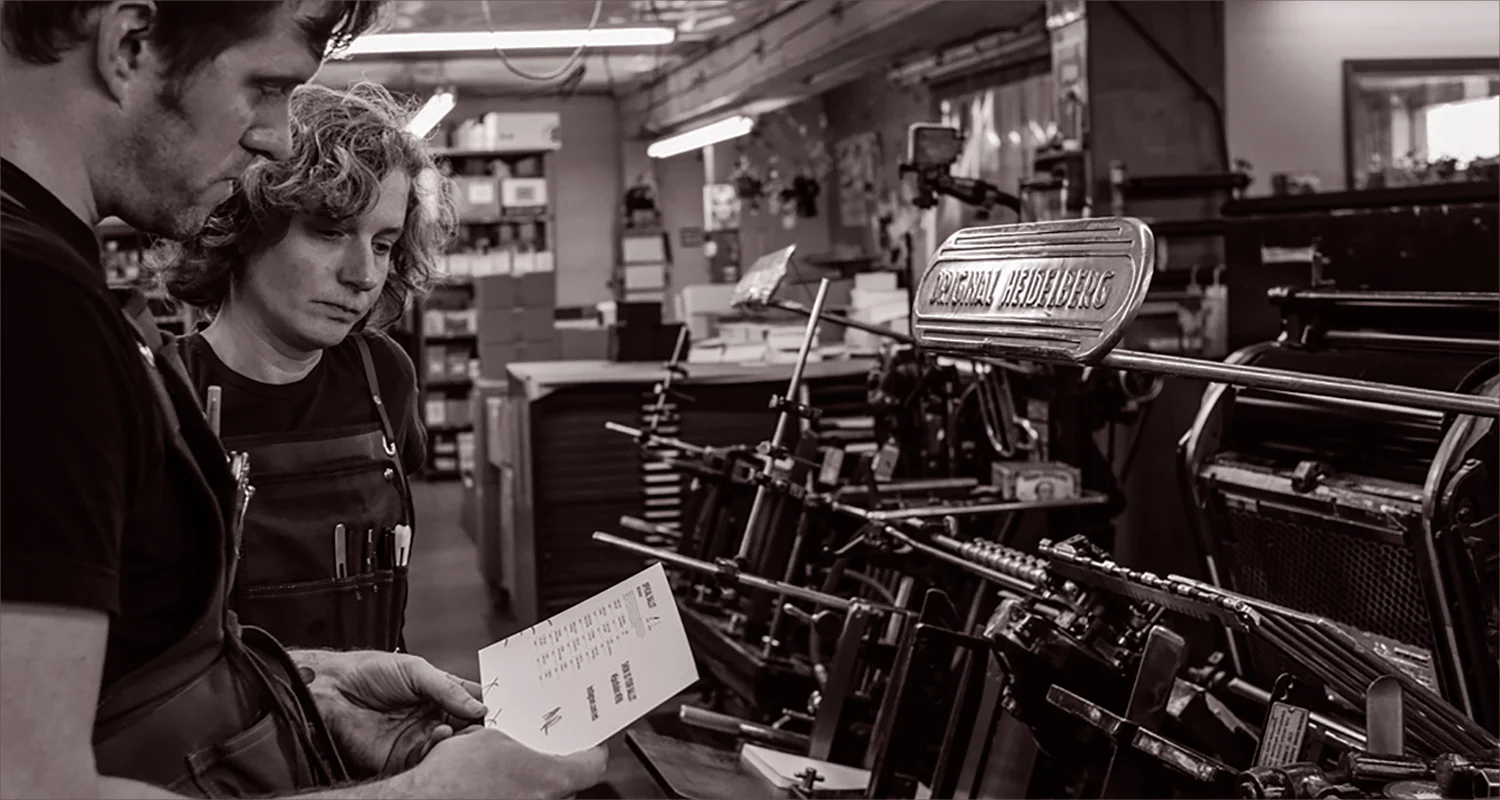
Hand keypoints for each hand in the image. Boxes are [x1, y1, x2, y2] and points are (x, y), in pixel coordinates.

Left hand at [293, 650, 486, 776]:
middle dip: (478, 727)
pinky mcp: (400, 757)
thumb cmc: (367, 671)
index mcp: (437, 693)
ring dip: (459, 740)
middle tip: (488, 724)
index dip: (486, 706)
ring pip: (450, 748)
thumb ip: (448, 689)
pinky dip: (438, 752)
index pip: (470, 702)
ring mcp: (417, 738)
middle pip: (465, 728)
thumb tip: (479, 707)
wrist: (331, 690)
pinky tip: (440, 736)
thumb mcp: (415, 670)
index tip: (501, 708)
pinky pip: (427, 761)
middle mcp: (430, 717)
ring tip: (459, 727)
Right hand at [403, 727, 608, 799]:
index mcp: (549, 779)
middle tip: (549, 749)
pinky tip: (498, 782)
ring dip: (536, 780)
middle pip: (569, 782)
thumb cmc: (453, 774)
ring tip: (514, 766)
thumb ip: (519, 739)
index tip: (592, 741)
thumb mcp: (491, 738)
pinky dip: (517, 792)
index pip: (594, 764)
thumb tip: (525, 740)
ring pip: (546, 794)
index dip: (594, 749)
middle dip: (558, 764)